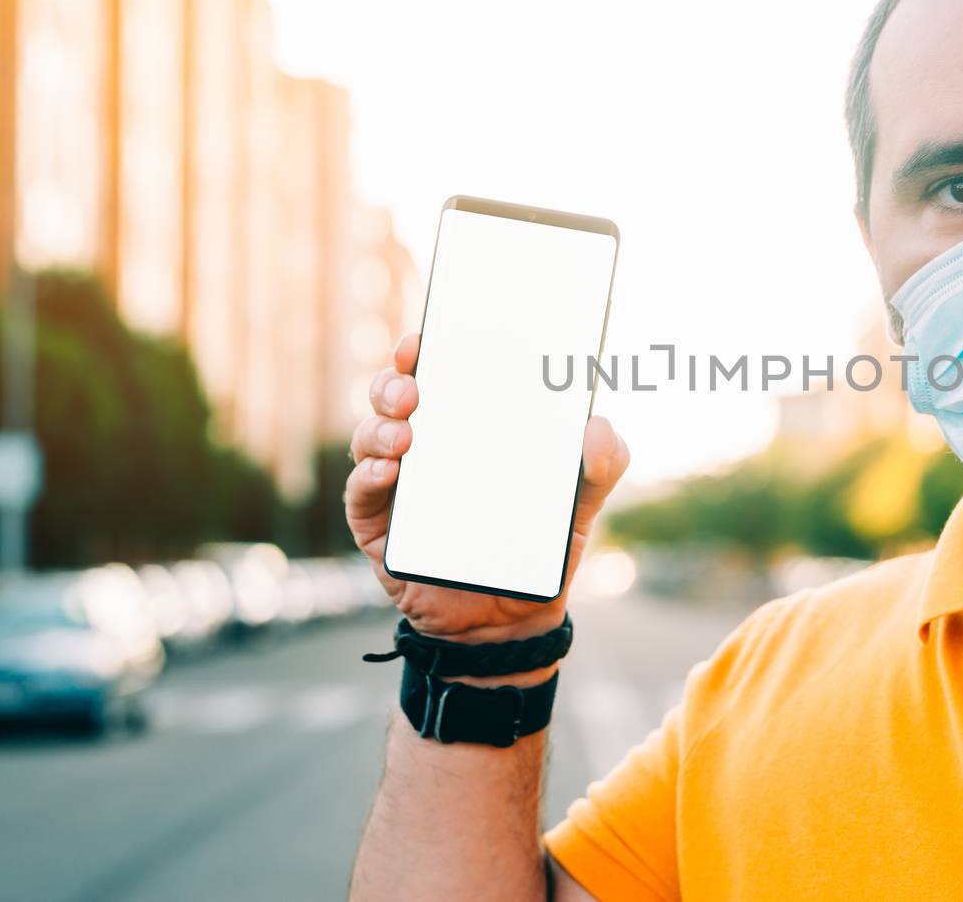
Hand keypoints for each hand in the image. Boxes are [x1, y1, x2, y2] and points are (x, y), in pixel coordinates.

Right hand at [343, 332, 629, 643]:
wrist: (512, 622)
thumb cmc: (538, 550)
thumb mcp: (577, 508)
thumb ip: (601, 467)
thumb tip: (600, 426)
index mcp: (466, 432)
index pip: (437, 379)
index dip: (422, 353)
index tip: (425, 340)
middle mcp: (424, 450)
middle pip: (392, 399)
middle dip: (394, 384)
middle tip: (414, 390)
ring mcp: (396, 487)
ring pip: (370, 439)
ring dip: (379, 428)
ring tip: (405, 435)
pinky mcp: (378, 528)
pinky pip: (360, 494)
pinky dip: (367, 476)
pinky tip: (386, 471)